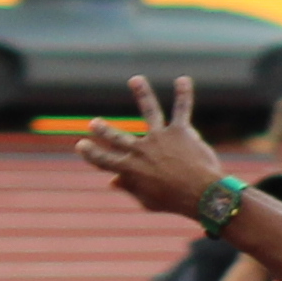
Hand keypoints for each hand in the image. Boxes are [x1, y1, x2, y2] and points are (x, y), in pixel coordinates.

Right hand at [77, 72, 229, 223]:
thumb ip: (130, 187)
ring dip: (142, 93)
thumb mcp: (147, 200)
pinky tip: (182, 80)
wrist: (200, 194)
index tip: (81, 145)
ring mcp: (160, 137)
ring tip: (136, 80)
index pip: (103, 160)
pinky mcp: (179, 131)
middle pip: (117, 137)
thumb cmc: (174, 200)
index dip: (90, 153)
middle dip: (103, 130)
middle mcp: (141, 149)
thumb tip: (113, 182)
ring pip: (149, 111)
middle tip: (93, 123)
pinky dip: (183, 94)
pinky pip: (181, 109)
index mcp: (130, 168)